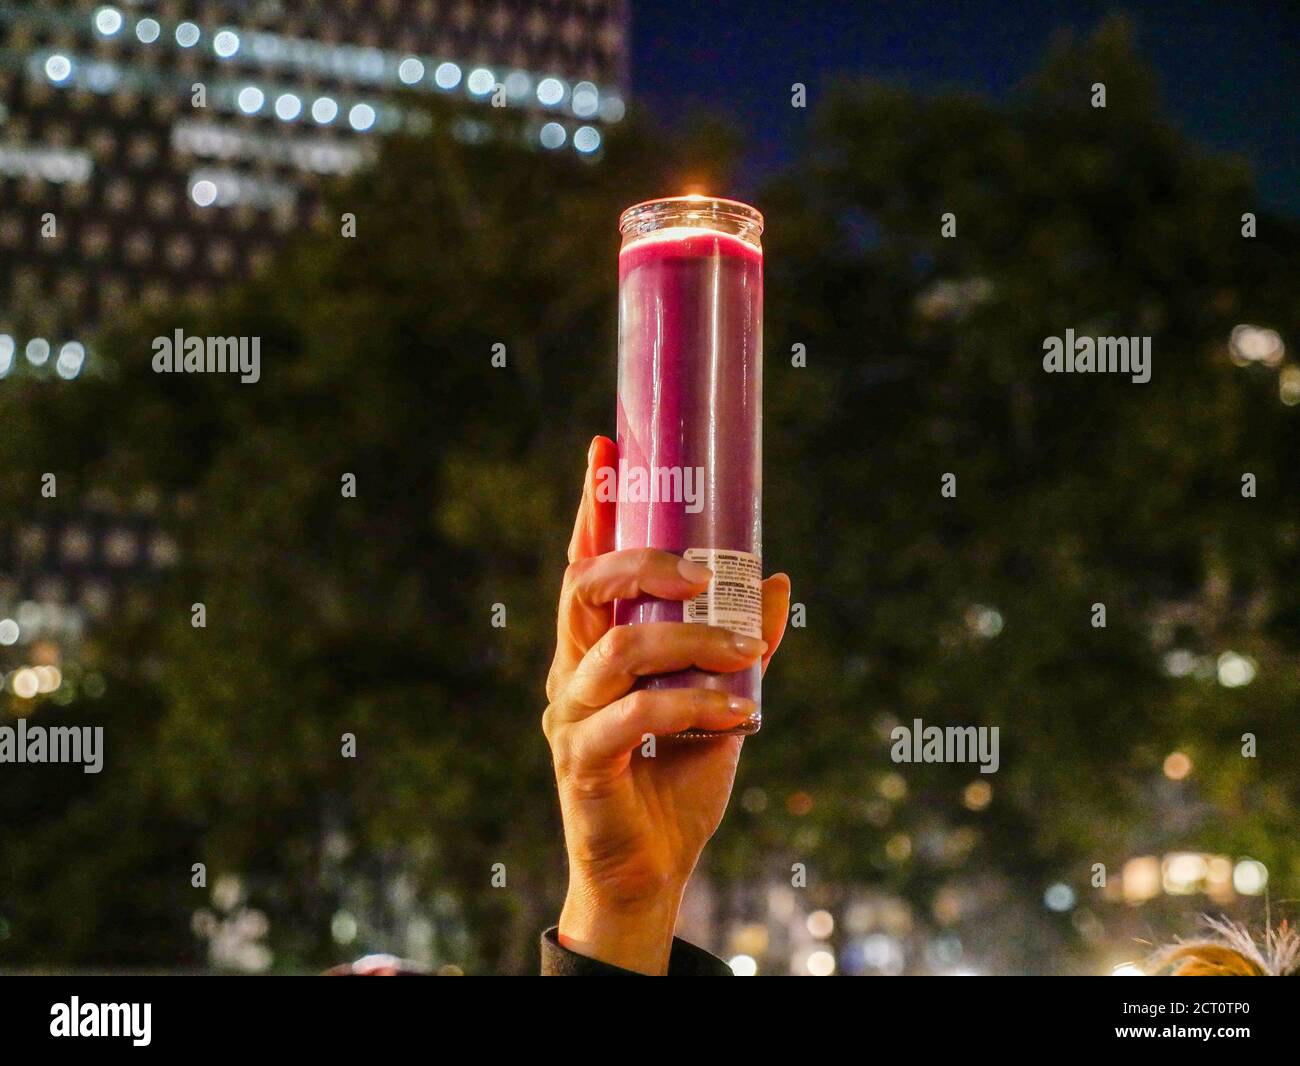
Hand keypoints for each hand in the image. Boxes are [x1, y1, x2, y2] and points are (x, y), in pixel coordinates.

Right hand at [543, 435, 790, 972]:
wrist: (654, 868)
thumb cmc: (677, 776)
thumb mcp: (723, 698)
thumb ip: (743, 643)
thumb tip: (777, 580)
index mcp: (595, 645)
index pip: (587, 562)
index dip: (594, 506)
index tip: (608, 446)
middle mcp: (570, 669)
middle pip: (584, 587)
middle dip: (644, 560)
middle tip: (707, 569)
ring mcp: (569, 715)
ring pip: (619, 647)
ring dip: (692, 640)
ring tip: (745, 650)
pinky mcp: (582, 762)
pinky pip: (636, 715)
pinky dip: (694, 705)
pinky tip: (742, 712)